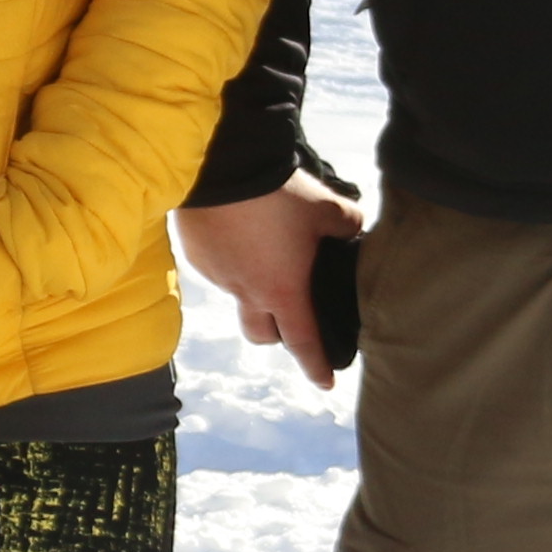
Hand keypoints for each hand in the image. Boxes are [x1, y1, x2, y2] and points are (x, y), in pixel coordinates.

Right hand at [178, 174, 367, 391]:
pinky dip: (232, 257)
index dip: (316, 366)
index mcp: (283, 290)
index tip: (325, 384)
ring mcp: (218, 276)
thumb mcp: (326, 207)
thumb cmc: (277, 194)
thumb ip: (347, 225)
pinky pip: (218, 266)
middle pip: (261, 333)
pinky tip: (241, 229)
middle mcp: (247, 292)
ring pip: (238, 294)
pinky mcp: (197, 255)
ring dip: (253, 283)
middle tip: (291, 315)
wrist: (221, 167)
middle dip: (277, 334)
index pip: (303, 341)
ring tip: (266, 247)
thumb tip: (353, 228)